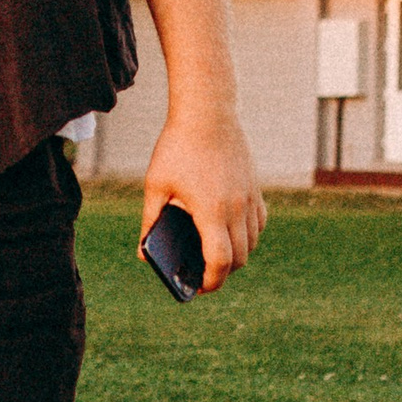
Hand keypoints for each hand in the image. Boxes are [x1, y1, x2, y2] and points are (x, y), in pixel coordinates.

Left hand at [143, 103, 264, 292]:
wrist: (208, 112)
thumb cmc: (177, 147)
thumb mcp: (156, 185)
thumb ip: (150, 222)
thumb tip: (143, 254)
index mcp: (211, 211)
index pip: (220, 262)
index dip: (211, 282)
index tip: (198, 288)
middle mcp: (236, 208)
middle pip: (239, 259)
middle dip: (222, 274)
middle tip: (202, 275)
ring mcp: (250, 198)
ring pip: (252, 243)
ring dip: (237, 256)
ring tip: (214, 255)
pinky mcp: (255, 188)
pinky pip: (259, 224)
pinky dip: (248, 236)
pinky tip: (230, 232)